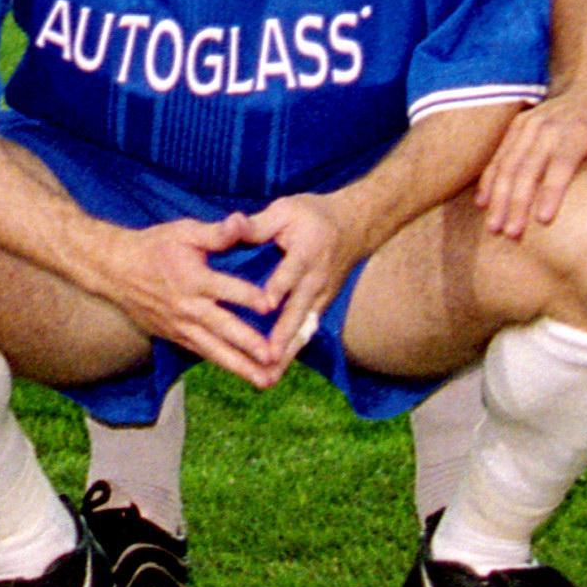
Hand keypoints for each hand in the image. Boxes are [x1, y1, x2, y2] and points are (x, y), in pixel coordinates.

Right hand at [78, 214, 273, 385]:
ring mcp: (180, 325)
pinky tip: (243, 374)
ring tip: (265, 380)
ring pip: (213, 349)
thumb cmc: (153, 247)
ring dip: (240, 366)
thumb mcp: (183, 232)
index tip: (273, 306)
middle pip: (222, 328)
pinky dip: (222, 363)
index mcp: (192, 278)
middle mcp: (187, 306)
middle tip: (273, 357)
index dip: (250, 297)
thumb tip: (241, 221)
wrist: (114, 270)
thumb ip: (215, 233)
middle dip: (248, 344)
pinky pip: (202, 352)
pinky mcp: (174, 336)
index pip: (226, 289)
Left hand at [236, 192, 363, 378]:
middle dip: (284, 335)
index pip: (292, 271)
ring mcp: (322, 296)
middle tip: (267, 357)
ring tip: (268, 376)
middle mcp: (317, 279)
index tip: (266, 304)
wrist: (354, 226)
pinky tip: (274, 371)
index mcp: (307, 252)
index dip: (279, 286)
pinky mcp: (320, 306)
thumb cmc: (312, 216)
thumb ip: (258, 224)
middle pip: (299, 310)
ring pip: (304, 328)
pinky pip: (306, 331)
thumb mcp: (285, 210)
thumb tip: (232, 222)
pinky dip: (292, 351)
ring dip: (288, 353)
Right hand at [479, 88, 586, 240]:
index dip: (551, 192)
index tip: (543, 220)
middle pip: (527, 168)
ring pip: (507, 164)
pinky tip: (483, 204)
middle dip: (516, 202)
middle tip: (511, 234)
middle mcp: (547, 127)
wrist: (586, 88)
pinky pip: (498, 157)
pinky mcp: (515, 129)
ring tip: (495, 226)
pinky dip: (489, 181)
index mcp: (576, 131)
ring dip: (499, 196)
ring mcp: (527, 126)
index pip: (560, 165)